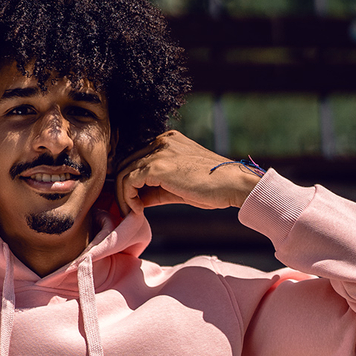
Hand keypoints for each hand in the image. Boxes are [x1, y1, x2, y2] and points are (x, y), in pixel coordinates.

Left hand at [114, 130, 261, 216]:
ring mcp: (158, 152)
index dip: (131, 182)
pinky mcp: (157, 166)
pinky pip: (128, 181)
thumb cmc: (212, 187)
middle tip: (129, 210)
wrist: (232, 184)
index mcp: (168, 142)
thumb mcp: (178, 186)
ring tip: (133, 213)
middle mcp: (161, 142)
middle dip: (123, 189)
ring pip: (123, 172)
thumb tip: (138, 201)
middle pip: (126, 164)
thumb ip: (156, 189)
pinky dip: (127, 198)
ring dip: (123, 196)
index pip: (137, 159)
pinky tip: (138, 211)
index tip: (135, 202)